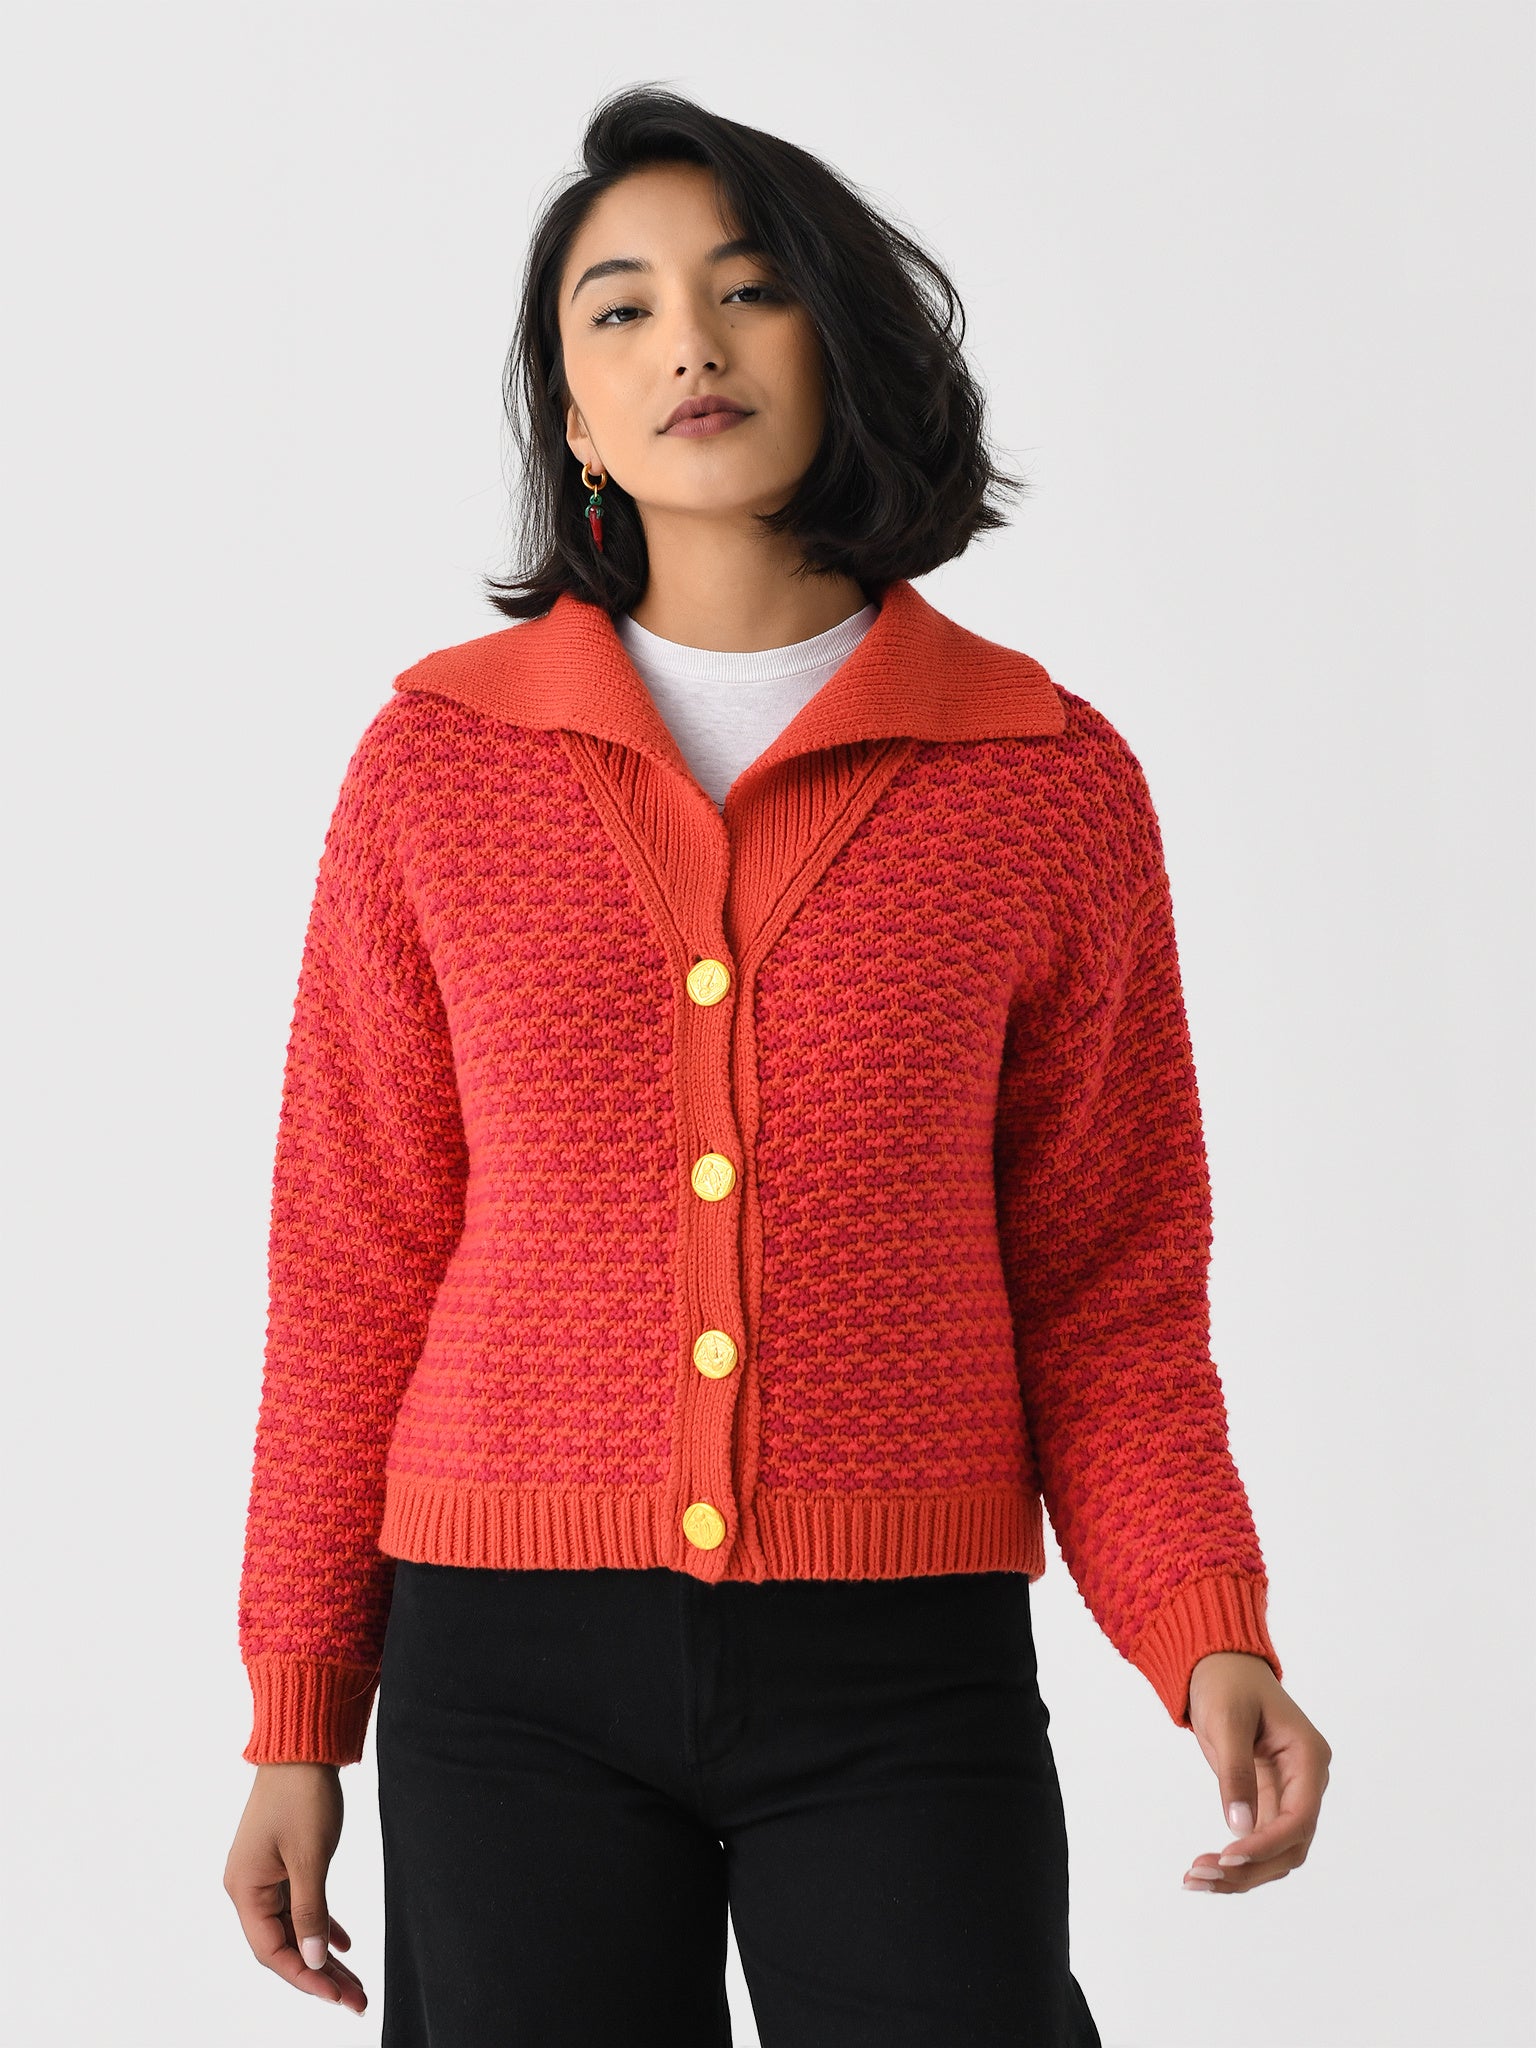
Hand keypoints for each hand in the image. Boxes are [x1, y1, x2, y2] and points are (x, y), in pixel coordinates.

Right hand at [224, 1761, 366, 2012]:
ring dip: (323, 1954)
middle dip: (320, 1974)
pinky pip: (299, 1905)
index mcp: (245, 1889)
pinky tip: (345, 1943)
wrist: (301, 1747)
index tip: (338, 1996)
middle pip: (284, 1945)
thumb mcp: (310, 1857)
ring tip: (355, 1983)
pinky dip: (321, 1923)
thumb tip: (314, 1960)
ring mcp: (264, 1875)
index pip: (273, 1951)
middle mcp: (248, 1887)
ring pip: (295, 1927)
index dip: (306, 1977)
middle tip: (356, 2001)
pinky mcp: (280, 1862)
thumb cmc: (301, 1796)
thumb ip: (311, 1910)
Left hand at [1180, 1651, 1330, 1894]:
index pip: (1299, 1818)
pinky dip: (1234, 1861)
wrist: (1218, 1665)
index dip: (1266, 1844)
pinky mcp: (1267, 1801)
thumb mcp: (1227, 1720)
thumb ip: (1236, 1772)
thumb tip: (1240, 1829)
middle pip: (1290, 1846)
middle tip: (1200, 1877)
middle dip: (1249, 1868)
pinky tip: (1203, 1873)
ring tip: (1194, 1880)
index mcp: (1308, 1757)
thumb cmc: (1226, 1683)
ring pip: (1275, 1853)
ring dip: (1240, 1874)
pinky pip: (1258, 1842)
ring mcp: (1289, 1794)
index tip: (1227, 1858)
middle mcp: (1306, 1782)